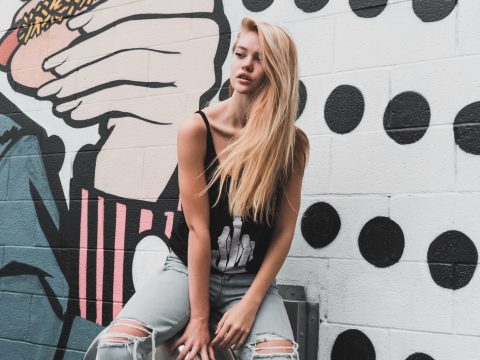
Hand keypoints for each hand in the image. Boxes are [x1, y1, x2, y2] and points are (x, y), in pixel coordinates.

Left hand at [36, 0, 218, 124]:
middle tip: (54, 69)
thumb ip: (129, 43)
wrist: (186, 148)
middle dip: (84, 56)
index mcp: (200, 29)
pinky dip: (95, 105)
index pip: (142, 19)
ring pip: (123, 70)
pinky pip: (125, 102)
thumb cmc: (163, 101)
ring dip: (83, 82)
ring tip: (58, 93)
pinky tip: (75, 110)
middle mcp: (201, 53)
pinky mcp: (174, 115)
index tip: (74, 27)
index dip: (105, 19)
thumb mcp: (153, 63)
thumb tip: (82, 27)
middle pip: (129, 45)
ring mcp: (190, 84)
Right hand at [170, 317, 214, 359]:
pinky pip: (177, 343)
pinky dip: (173, 348)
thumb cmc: (205, 332)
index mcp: (203, 348)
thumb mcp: (209, 343)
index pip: (205, 358)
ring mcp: (190, 341)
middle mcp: (197, 345)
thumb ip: (211, 352)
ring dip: (180, 357)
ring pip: (184, 351)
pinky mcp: (185, 336)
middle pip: (192, 356)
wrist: (200, 321)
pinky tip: (171, 352)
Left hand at [211, 299, 257, 350]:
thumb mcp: (226, 314)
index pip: (220, 335)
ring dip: (227, 347)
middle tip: (217, 347)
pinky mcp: (247, 331)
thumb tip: (216, 333)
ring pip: (233, 342)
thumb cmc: (237, 308)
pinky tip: (234, 348)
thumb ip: (220, 324)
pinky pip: (241, 342)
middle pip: (226, 340)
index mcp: (229, 322)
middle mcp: (235, 327)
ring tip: (223, 348)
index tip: (213, 344)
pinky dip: (237, 346)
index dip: (215, 341)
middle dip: (220, 345)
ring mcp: (241, 330)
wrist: (249, 305)